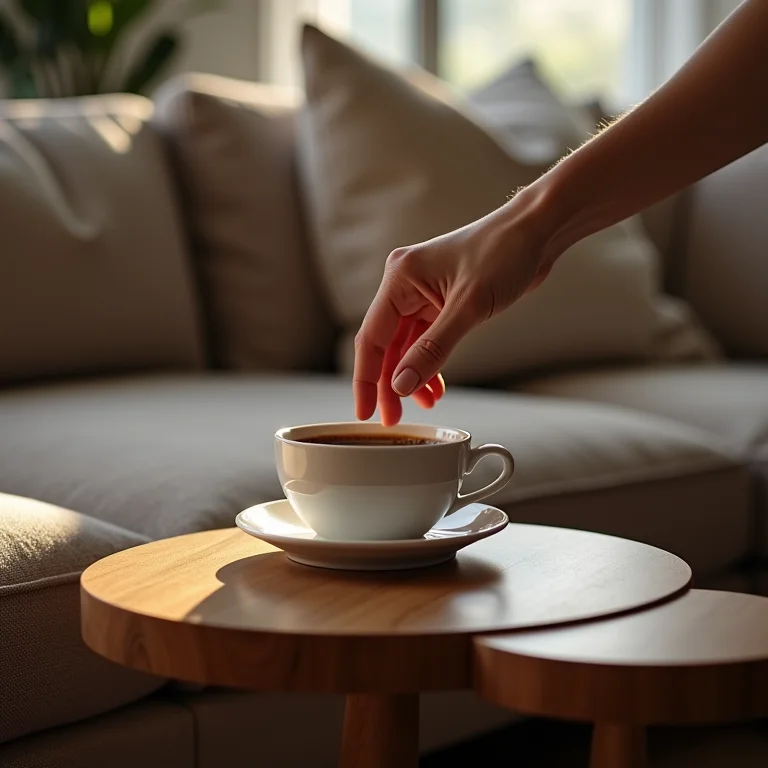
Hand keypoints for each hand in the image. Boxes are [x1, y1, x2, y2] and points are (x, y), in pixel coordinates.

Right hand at [353, 194, 553, 425]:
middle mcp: (404, 285)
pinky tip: (436, 387)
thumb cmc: (504, 254)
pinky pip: (424, 340)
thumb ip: (432, 350)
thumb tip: (401, 385)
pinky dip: (429, 363)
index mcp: (400, 279)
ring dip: (412, 376)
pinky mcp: (440, 302)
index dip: (365, 378)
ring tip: (424, 406)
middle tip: (393, 420)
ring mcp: (422, 294)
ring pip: (405, 346)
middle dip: (389, 384)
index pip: (371, 337)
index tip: (365, 412)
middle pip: (385, 345)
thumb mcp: (468, 308)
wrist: (536, 232)